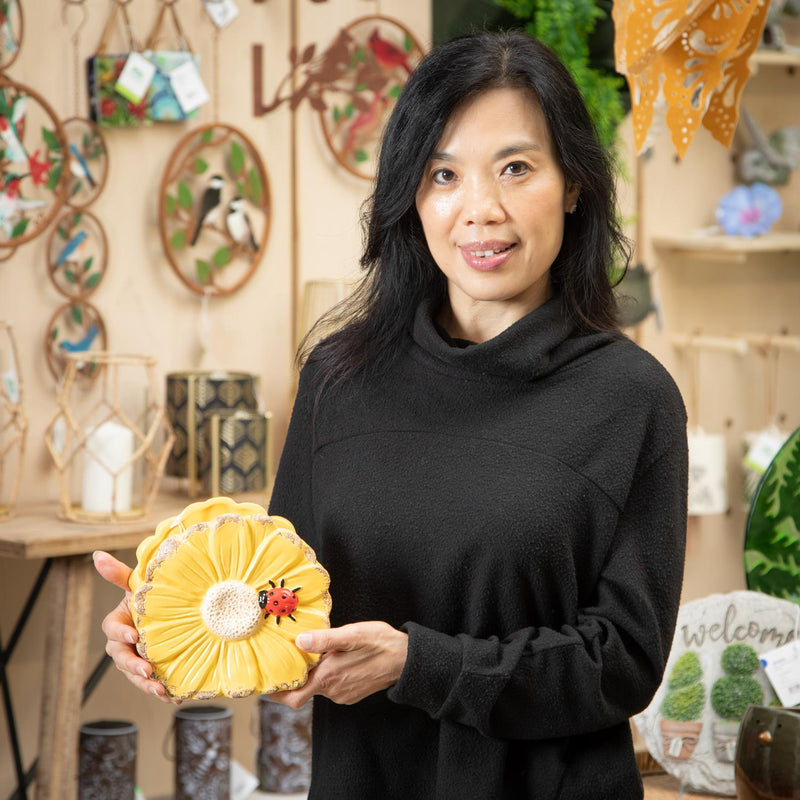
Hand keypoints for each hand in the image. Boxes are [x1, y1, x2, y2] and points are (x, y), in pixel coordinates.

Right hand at [93, 551, 176, 703]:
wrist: (180, 615)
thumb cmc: (154, 598)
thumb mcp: (140, 585)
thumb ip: (120, 574)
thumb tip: (96, 554)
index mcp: (120, 622)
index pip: (112, 629)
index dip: (120, 633)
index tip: (134, 636)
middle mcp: (125, 644)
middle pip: (120, 658)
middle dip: (132, 665)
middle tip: (147, 670)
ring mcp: (138, 660)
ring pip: (135, 676)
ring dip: (146, 684)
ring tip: (160, 689)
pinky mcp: (153, 672)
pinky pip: (153, 685)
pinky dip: (162, 691)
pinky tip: (174, 695)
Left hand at [269, 621, 407, 707]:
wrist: (407, 659)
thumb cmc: (381, 643)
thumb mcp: (352, 634)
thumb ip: (325, 639)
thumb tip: (299, 641)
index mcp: (328, 677)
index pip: (293, 697)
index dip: (276, 694)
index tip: (264, 683)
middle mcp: (333, 690)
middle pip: (303, 689)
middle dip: (294, 676)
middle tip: (284, 659)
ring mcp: (342, 694)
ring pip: (318, 685)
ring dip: (313, 672)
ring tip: (311, 651)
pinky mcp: (351, 692)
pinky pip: (331, 685)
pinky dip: (326, 674)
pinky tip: (332, 657)